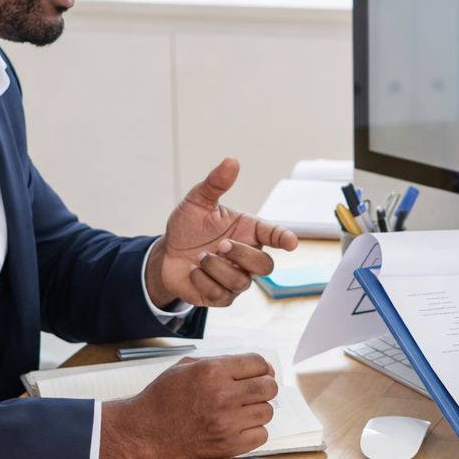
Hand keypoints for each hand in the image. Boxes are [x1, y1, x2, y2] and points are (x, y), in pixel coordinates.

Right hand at [98, 353, 277, 458]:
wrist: (141, 433)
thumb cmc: (162, 398)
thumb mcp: (185, 367)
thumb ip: (220, 362)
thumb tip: (258, 365)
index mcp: (212, 371)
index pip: (258, 363)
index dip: (261, 367)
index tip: (258, 374)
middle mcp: (222, 395)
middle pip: (268, 387)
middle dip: (264, 387)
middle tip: (252, 393)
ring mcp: (226, 423)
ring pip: (267, 412)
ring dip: (257, 411)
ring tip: (241, 412)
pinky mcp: (227, 447)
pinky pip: (261, 436)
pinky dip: (253, 432)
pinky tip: (238, 429)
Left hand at [146, 158, 298, 307]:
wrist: (168, 253)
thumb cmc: (189, 226)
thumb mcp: (198, 201)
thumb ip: (215, 183)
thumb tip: (231, 161)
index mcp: (249, 231)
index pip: (275, 235)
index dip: (285, 238)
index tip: (291, 242)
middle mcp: (248, 256)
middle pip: (264, 266)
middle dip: (242, 255)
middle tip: (219, 245)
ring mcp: (236, 278)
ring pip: (242, 282)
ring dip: (217, 268)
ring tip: (199, 257)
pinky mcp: (221, 297)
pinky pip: (221, 295)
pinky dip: (203, 281)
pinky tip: (193, 271)